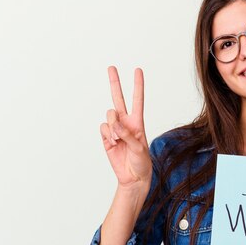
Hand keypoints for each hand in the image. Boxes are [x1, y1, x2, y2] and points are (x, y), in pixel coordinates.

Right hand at [100, 66, 151, 189]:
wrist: (133, 177)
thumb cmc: (142, 163)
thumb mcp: (139, 148)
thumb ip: (127, 134)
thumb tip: (114, 124)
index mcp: (138, 122)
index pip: (137, 100)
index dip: (138, 85)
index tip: (138, 70)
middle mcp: (126, 122)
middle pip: (119, 99)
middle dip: (115, 83)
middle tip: (111, 67)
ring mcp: (115, 129)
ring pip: (109, 116)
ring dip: (113, 126)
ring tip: (119, 139)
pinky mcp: (106, 137)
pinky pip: (103, 128)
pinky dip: (107, 134)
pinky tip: (112, 143)